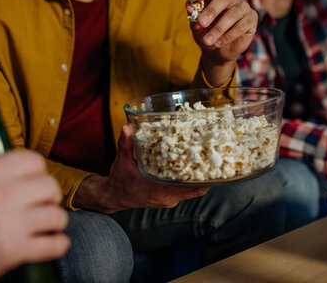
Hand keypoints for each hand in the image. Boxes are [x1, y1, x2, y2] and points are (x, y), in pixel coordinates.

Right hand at [0, 150, 69, 282]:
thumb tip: (8, 161)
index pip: (34, 161)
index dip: (37, 171)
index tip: (35, 179)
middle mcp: (1, 194)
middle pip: (50, 187)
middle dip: (49, 196)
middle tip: (42, 203)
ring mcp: (9, 224)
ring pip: (57, 215)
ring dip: (54, 221)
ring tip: (45, 224)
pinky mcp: (13, 251)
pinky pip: (54, 244)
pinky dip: (57, 244)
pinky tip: (50, 242)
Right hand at [72, 125, 208, 213]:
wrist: (114, 196)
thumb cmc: (119, 180)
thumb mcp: (122, 161)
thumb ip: (126, 144)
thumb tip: (127, 127)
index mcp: (157, 190)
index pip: (187, 189)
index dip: (202, 180)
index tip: (211, 169)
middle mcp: (166, 198)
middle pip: (193, 190)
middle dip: (203, 176)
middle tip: (213, 161)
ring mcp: (168, 200)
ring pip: (190, 191)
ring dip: (197, 179)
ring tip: (208, 163)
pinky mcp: (167, 199)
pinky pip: (183, 192)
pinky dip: (189, 182)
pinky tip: (194, 169)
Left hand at [187, 0, 257, 85]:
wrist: (217, 51)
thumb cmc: (206, 34)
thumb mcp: (197, 27)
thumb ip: (193, 16)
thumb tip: (190, 7)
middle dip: (211, 11)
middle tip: (202, 23)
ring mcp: (242, 7)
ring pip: (233, 14)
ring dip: (219, 28)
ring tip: (207, 41)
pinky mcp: (251, 19)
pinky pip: (241, 25)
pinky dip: (229, 35)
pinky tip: (218, 43)